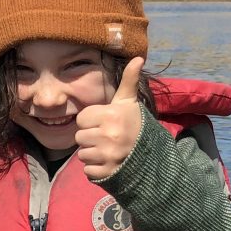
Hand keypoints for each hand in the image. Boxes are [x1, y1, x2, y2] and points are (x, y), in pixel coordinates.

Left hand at [74, 57, 144, 181]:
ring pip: (82, 155)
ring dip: (92, 154)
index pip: (81, 119)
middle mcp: (109, 135)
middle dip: (90, 137)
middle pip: (79, 137)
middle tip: (107, 138)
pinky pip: (87, 171)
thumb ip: (129, 80)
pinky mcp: (106, 173)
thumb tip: (138, 58)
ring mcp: (108, 156)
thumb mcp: (129, 103)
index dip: (91, 121)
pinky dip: (95, 169)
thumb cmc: (135, 125)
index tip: (104, 123)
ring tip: (108, 150)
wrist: (151, 157)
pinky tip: (108, 163)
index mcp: (111, 116)